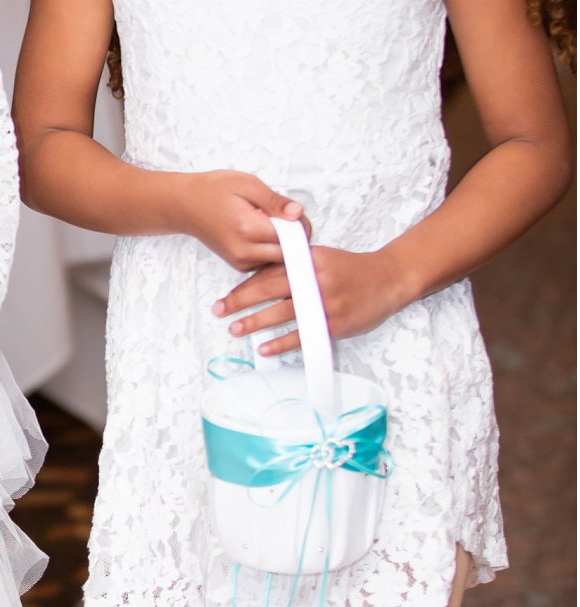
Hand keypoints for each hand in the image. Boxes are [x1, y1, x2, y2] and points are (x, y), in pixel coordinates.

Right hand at [178, 171, 305, 270]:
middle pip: (288, 253)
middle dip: (294, 237)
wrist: (183, 205)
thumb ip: (275, 201)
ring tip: (270, 225)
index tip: (293, 213)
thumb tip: (298, 213)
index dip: (300, 224)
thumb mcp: (246, 184)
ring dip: (283, 246)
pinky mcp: (238, 265)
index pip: (291, 236)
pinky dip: (271, 251)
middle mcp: (243, 250)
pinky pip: (267, 263)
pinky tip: (262, 235)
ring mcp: (240, 260)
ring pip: (279, 260)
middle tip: (285, 218)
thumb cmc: (211, 191)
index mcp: (247, 228)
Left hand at [220, 242, 413, 355]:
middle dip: (240, 302)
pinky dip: (281, 343)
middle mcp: (315, 279)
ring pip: (282, 313)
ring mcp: (326, 301)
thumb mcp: (319, 258)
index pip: (268, 272)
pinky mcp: (336, 322)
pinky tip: (264, 348)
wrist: (389, 278)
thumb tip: (254, 281)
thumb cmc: (348, 269)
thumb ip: (291, 267)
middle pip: (269, 290)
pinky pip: (302, 334)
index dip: (244, 286)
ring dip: (254, 323)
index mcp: (308, 260)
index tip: (225, 297)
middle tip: (218, 311)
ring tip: (234, 329)